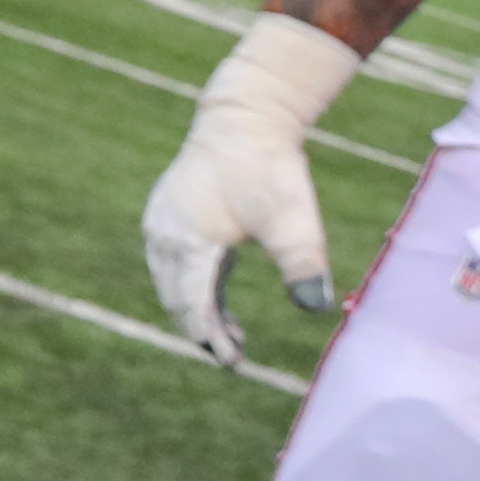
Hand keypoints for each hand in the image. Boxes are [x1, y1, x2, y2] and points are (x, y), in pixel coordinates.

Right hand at [141, 12, 359, 365]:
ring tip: (234, 337)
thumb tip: (317, 307)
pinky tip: (224, 307)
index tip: (233, 363)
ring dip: (199, 311)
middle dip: (202, 331)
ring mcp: (162, 224)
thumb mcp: (292, 218)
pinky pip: (177, 265)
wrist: (246, 117)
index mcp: (187, 240)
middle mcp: (164, 235)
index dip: (211, 338)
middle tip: (232, 359)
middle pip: (176, 299)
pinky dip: (198, 288)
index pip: (192, 304)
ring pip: (173, 283)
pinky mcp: (171, 216)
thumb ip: (303, 262)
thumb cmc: (269, 166)